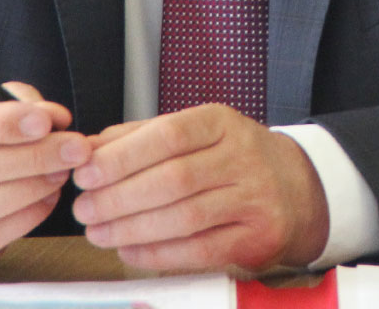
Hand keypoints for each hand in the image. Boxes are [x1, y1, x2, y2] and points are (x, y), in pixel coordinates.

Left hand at [70, 104, 327, 273]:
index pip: (169, 134)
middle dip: (119, 197)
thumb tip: (88, 149)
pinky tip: (129, 250)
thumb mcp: (195, 133)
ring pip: (185, 218)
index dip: (123, 156)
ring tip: (98, 232)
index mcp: (222, 123)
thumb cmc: (230, 159)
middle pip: (174, 179)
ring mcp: (255, 199)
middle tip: (83, 209)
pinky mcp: (257, 238)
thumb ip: (141, 137)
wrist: (295, 189)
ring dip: (132, 229)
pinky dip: (157, 254)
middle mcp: (243, 157)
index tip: (86, 172)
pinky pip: (200, 250)